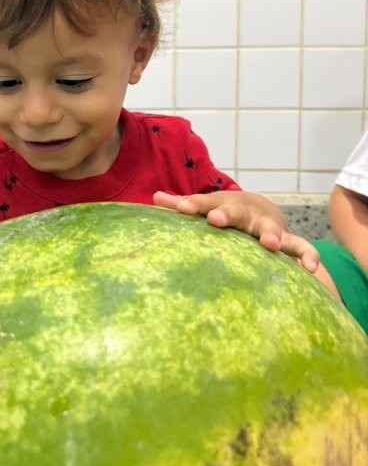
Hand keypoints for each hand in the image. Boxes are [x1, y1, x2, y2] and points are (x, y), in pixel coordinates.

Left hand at [153, 190, 318, 272]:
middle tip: (217, 219)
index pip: (204, 203)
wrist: (260, 208)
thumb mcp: (207, 205)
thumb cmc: (224, 211)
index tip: (181, 208)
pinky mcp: (286, 240)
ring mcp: (266, 226)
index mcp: (222, 205)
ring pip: (269, 229)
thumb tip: (154, 197)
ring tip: (269, 244)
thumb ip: (183, 204)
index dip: (193, 205)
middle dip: (226, 215)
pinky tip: (310, 268)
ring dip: (269, 235)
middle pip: (236, 212)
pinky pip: (299, 247)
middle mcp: (245, 214)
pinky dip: (306, 255)